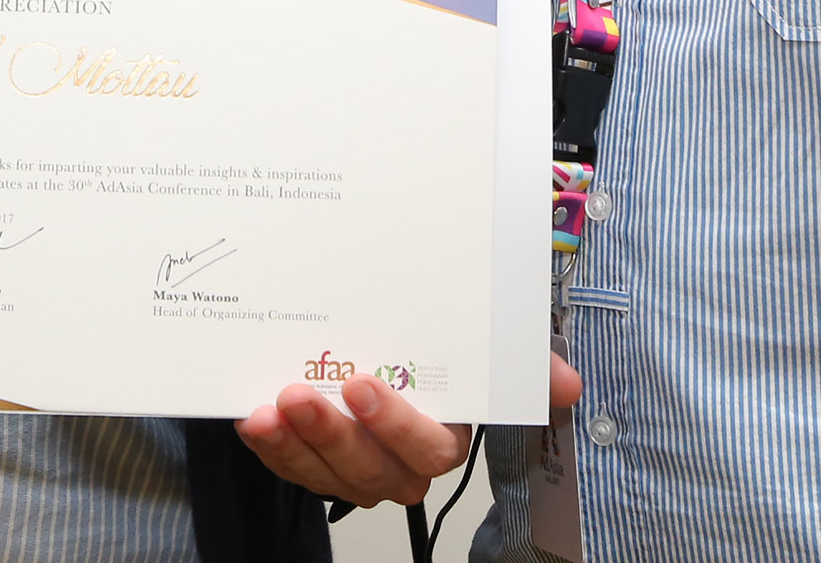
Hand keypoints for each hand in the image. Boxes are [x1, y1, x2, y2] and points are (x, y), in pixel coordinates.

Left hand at [237, 355, 581, 508]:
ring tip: (271, 407)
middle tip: (303, 393)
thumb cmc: (426, 351)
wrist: (367, 346)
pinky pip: (289, 467)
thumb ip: (521, 363)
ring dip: (295, 444)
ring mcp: (350, 469)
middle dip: (334, 436)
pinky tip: (253, 419)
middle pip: (370, 470)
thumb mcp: (475, 347)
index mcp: (439, 438)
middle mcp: (396, 466)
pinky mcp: (309, 464)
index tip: (363, 384)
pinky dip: (269, 447)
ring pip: (325, 474)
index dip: (395, 425)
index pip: (428, 449)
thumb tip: (568, 383)